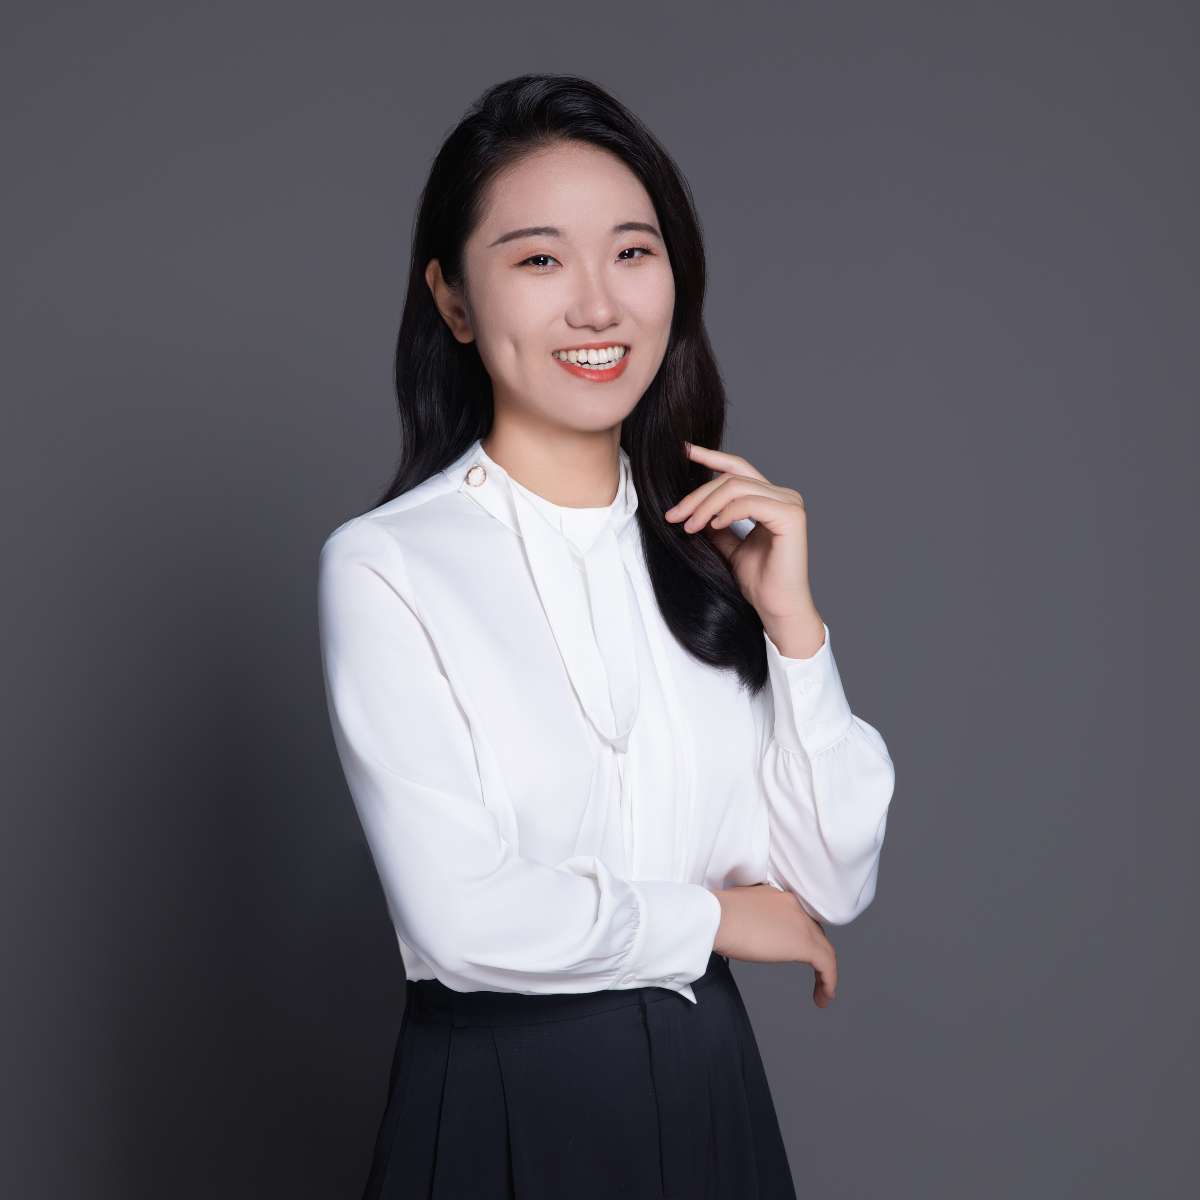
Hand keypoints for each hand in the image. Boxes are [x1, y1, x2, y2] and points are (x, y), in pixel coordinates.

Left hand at [664, 441, 824, 655]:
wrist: (777, 609)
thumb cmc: (758, 583)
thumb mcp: (728, 546)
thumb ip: (716, 524)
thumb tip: (692, 508)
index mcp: (771, 499)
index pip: (738, 467)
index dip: (710, 456)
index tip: (683, 449)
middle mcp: (784, 496)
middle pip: (731, 477)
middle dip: (697, 494)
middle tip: (673, 514)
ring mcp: (790, 504)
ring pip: (737, 487)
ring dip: (705, 505)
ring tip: (688, 526)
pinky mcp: (791, 517)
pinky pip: (749, 502)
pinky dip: (726, 512)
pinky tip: (712, 526)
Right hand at [711, 883, 837, 1007]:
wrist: (716, 917)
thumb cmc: (715, 915)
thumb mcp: (739, 912)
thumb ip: (751, 919)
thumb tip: (747, 934)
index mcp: (778, 896)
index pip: (798, 916)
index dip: (800, 935)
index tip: (794, 950)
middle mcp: (794, 905)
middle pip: (814, 931)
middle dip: (814, 952)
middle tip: (812, 971)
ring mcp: (801, 923)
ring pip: (823, 948)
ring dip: (825, 971)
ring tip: (822, 992)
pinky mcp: (803, 944)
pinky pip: (827, 964)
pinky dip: (828, 981)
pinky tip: (823, 997)